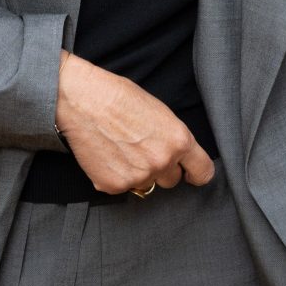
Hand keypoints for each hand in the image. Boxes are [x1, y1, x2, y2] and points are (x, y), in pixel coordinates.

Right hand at [53, 51, 214, 194]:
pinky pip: (122, 187)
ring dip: (138, 173)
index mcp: (179, 141)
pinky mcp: (114, 186)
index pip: (203, 172)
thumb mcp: (160, 113)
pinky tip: (107, 155)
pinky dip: (116, 175)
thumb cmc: (120, 98)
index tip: (190, 173)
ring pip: (146, 184)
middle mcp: (162, 162)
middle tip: (142, 149)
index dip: (195, 173)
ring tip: (121, 148)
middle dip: (162, 169)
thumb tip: (176, 157)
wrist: (83, 100)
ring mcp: (138, 177)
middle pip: (172, 180)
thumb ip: (171, 139)